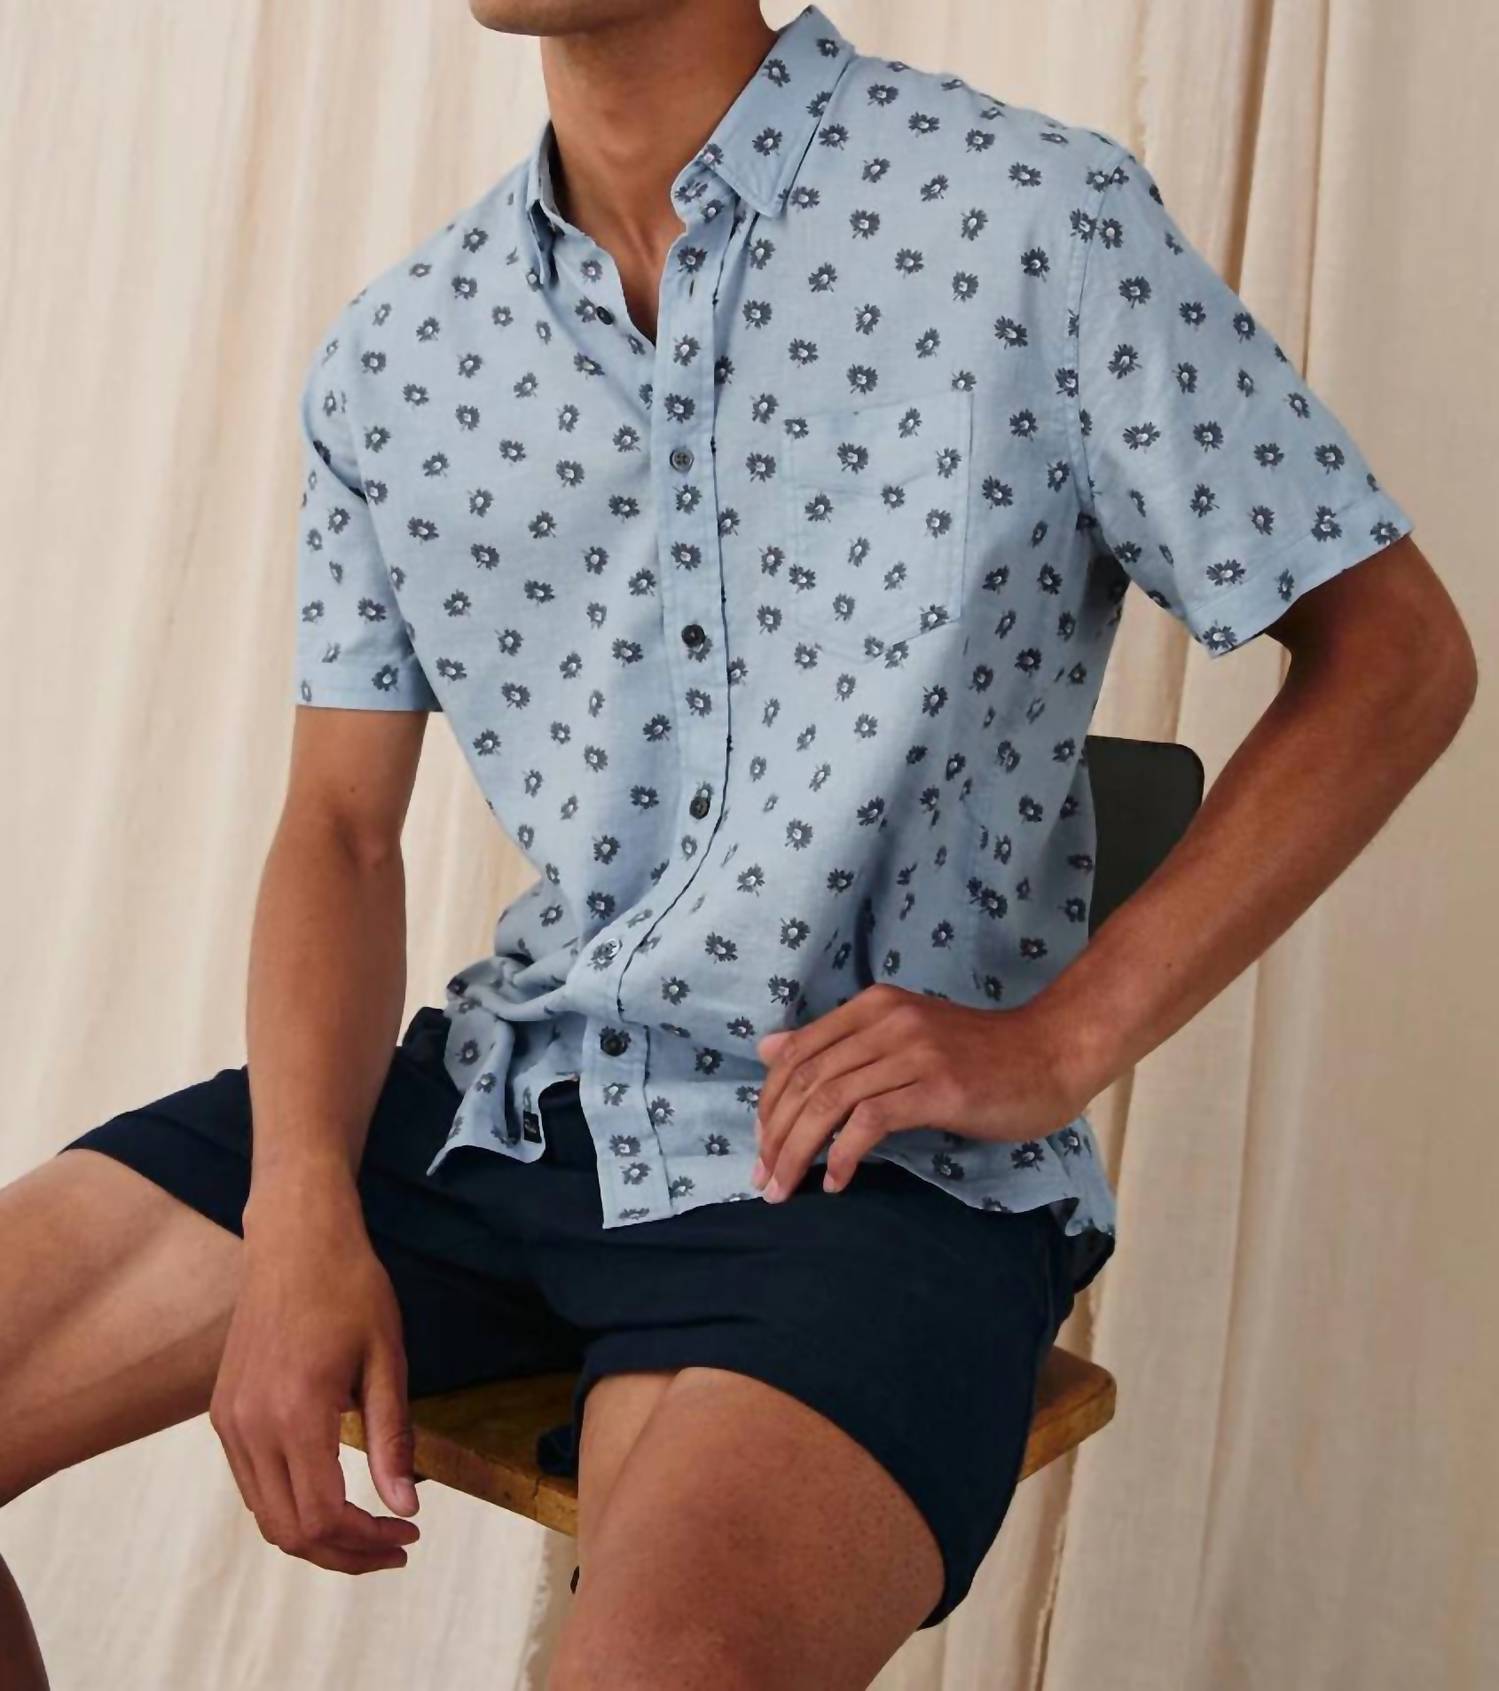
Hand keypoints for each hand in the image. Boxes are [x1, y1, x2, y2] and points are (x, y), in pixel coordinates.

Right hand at [209, 1180, 420, 1573]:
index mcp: (296, 1413)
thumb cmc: (350, 1288)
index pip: (324, 1516)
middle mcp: (251, 1426)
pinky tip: (332, 1496)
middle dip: (346, 1553)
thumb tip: (405, 1507)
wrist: (295, 1239)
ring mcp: (229, 1422)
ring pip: (266, 1515)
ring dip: (317, 1537)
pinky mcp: (222, 1413)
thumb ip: (393, 1437)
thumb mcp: (386, 1358)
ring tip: (370, 1531)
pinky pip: (252, 1484)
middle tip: (395, 1547)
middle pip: (290, 1531)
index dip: (367, 1542)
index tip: (408, 1536)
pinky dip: (290, 1507)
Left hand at [751, 982, 1090, 1200]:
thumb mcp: (902, 1035)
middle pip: (807, 1078)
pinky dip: (842, 1155)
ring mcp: (913, 1052)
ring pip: (830, 1101)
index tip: (762, 1144)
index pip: (797, 1052)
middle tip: (764, 1177)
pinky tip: (835, 1182)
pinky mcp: (937, 1087)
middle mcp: (887, 1021)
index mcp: (873, 1006)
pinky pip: (869, 1121)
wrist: (1050, 1054)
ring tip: (785, 1188)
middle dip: (775, 1134)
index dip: (769, 1101)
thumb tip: (767, 1048)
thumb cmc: (978, 1054)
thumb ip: (838, 1042)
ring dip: (798, 1151)